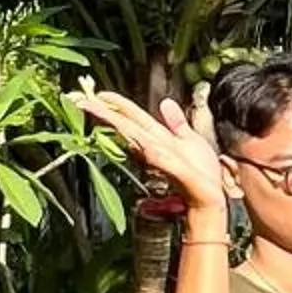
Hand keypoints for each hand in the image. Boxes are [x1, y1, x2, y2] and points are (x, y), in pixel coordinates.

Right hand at [77, 88, 227, 215]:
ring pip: (136, 137)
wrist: (210, 198)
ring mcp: (163, 159)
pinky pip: (161, 158)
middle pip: (126, 125)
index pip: (133, 116)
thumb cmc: (200, 174)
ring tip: (98, 111)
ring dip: (117, 124)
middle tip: (81, 101)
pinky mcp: (177, 170)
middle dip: (104, 113)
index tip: (97, 94)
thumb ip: (176, 123)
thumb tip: (166, 102)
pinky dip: (151, 150)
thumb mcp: (190, 140)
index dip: (117, 104)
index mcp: (158, 138)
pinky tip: (139, 141)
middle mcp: (155, 147)